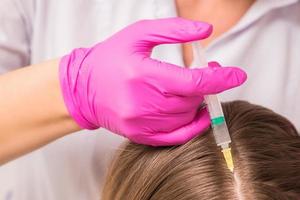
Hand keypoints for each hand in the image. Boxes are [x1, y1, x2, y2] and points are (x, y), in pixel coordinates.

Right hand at [59, 17, 246, 145]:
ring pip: (186, 118)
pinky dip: (192, 128)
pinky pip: (175, 137)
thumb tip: (206, 32)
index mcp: (143, 74)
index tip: (238, 75)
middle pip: (192, 100)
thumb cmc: (110, 58)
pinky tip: (197, 116)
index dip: (220, 78)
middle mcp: (142, 103)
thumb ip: (174, 30)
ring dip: (198, 104)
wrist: (83, 88)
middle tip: (209, 73)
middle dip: (207, 86)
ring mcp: (140, 123)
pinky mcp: (139, 135)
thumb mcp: (139, 34)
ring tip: (193, 89)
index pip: (193, 81)